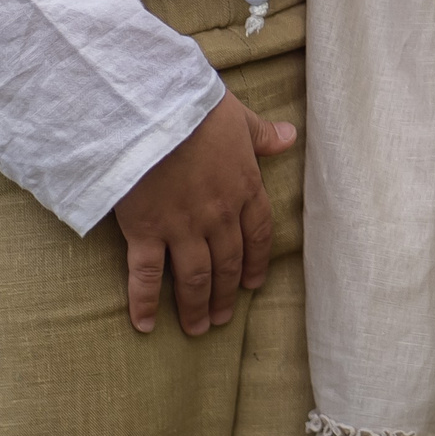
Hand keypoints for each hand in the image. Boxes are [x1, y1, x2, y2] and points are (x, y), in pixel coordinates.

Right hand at [114, 92, 296, 334]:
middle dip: (226, 294)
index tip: (253, 284)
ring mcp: (183, 227)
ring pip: (195, 278)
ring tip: (197, 328)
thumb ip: (262, 134)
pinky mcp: (146, 231)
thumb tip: (290, 136)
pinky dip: (145, 303)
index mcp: (244, 187)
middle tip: (222, 318)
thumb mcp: (238, 116)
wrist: (154, 110)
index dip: (257, 262)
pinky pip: (146, 276)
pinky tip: (145, 324)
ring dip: (196, 306)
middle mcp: (218, 216)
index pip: (259, 235)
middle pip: (227, 264)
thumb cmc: (196, 107)